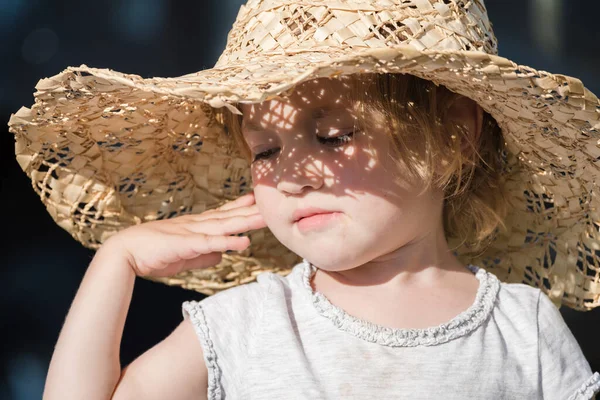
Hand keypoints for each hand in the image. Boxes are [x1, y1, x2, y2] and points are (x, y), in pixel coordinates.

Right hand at [101, 192, 265, 277]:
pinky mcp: (185, 245)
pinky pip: (210, 244)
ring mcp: (191, 233)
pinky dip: (228, 242)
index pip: (222, 215)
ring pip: (224, 226)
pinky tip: (244, 242)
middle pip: (229, 217)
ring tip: (265, 218)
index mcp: (195, 227)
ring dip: (246, 222)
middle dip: (251, 211)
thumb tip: (222, 257)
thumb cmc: (153, 254)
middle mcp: (196, 225)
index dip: (240, 207)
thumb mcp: (185, 257)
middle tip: (271, 203)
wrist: (125, 253)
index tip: (255, 199)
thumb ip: (204, 256)